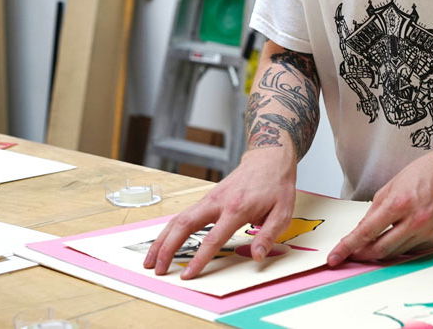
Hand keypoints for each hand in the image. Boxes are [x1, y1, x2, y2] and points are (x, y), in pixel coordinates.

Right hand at [143, 148, 295, 278]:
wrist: (268, 158)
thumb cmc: (276, 185)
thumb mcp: (282, 212)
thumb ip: (268, 236)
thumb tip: (257, 257)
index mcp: (236, 209)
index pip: (212, 238)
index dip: (198, 259)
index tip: (187, 275)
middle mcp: (217, 202)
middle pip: (184, 225)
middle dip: (167, 248)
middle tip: (157, 269)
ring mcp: (209, 199)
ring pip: (178, 219)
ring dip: (162, 240)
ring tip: (150, 260)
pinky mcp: (207, 199)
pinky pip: (183, 215)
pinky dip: (169, 230)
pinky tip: (162, 243)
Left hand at [327, 150, 432, 265]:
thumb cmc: (422, 174)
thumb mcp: (390, 186)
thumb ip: (374, 211)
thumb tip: (361, 231)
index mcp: (398, 203)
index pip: (366, 232)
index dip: (347, 247)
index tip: (335, 257)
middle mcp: (414, 221)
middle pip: (380, 249)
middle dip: (362, 254)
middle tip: (352, 253)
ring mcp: (426, 232)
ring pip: (395, 253)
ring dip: (380, 250)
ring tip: (375, 240)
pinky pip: (411, 250)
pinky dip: (400, 246)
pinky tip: (400, 233)